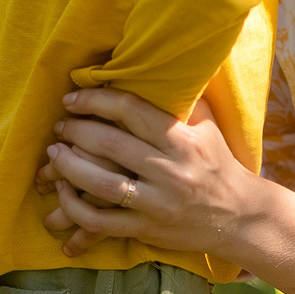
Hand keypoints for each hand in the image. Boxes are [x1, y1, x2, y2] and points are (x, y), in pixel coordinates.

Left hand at [36, 89, 255, 258]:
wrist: (241, 217)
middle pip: (110, 144)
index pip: (131, 110)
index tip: (72, 98)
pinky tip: (65, 192)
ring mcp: (158, 203)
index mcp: (184, 140)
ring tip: (54, 154)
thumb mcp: (207, 127)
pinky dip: (75, 207)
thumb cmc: (218, 164)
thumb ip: (180, 101)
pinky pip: (101, 222)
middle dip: (76, 131)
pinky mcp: (147, 229)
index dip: (95, 99)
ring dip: (68, 167)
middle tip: (59, 126)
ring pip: (101, 184)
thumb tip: (154, 63)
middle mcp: (171, 170)